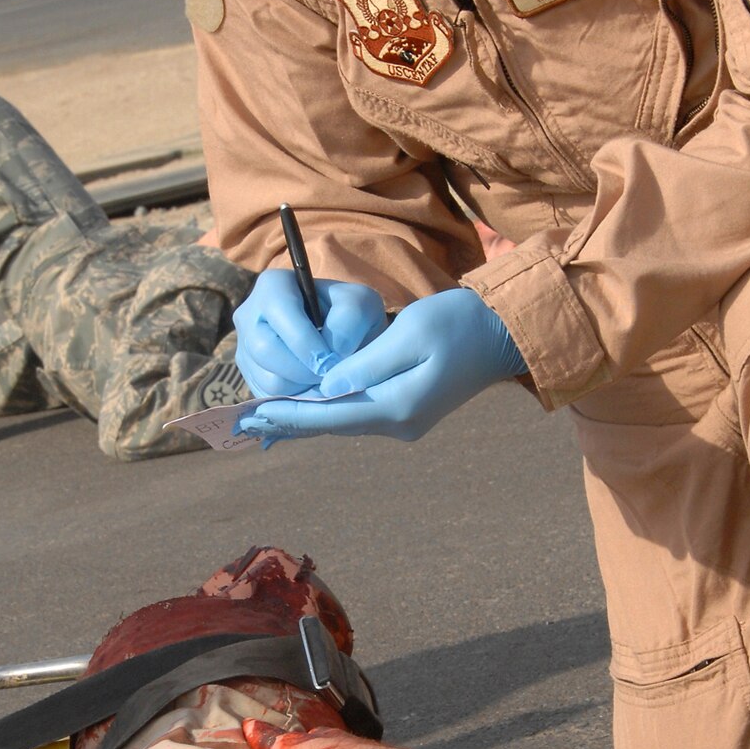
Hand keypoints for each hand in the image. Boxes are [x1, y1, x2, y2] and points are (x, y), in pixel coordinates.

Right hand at [233, 269, 386, 397]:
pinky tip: (313, 387)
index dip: (308, 344)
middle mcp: (249, 314)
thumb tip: (333, 349)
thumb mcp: (361, 304)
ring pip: (267, 379)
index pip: (281, 315)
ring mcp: (244, 347)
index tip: (333, 362)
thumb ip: (351, 317)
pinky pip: (267, 397)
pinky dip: (294, 399)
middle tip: (330, 375)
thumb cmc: (349, 315)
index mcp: (273, 285)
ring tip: (325, 379)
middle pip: (265, 350)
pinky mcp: (249, 375)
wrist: (342, 337)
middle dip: (303, 370)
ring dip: (302, 388)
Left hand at [237, 287, 524, 442]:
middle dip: (291, 420)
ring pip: (344, 421)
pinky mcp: (408, 412)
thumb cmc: (456, 324)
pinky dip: (329, 410)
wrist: (501, 334)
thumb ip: (365, 364)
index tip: (255, 412)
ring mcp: (405, 422)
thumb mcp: (408, 334)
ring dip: (307, 417)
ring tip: (266, 415)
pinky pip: (358, 414)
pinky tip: (307, 405)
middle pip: (333, 424)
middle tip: (248, 421)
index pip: (331, 414)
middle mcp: (399, 424)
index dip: (290, 412)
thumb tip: (327, 387)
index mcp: (398, 407)